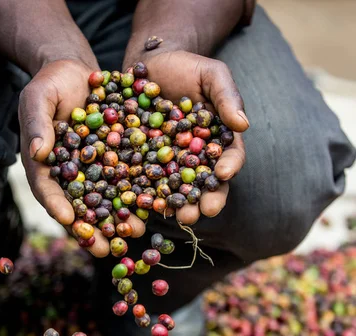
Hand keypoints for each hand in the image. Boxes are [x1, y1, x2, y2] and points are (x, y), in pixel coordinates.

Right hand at [19, 59, 144, 256]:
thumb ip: (37, 123)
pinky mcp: (117, 162)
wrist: (78, 73)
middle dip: (93, 230)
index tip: (68, 221)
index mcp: (45, 166)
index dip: (57, 206)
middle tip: (105, 251)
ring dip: (120, 220)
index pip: (48, 190)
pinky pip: (128, 181)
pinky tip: (154, 208)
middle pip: (80, 207)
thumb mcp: (38, 98)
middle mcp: (71, 176)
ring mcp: (94, 172)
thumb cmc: (51, 84)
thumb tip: (37, 151)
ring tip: (135, 235)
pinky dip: (139, 196)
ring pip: (107, 201)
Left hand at [135, 51, 248, 224]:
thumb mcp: (211, 74)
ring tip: (179, 217)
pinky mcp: (147, 164)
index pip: (230, 157)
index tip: (224, 174)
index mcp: (219, 140)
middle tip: (204, 212)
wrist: (150, 65)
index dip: (229, 167)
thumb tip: (243, 124)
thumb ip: (227, 96)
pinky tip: (147, 204)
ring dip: (180, 206)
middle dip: (207, 199)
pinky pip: (149, 182)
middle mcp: (198, 158)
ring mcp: (172, 163)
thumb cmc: (187, 68)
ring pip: (180, 190)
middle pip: (207, 183)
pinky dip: (149, 195)